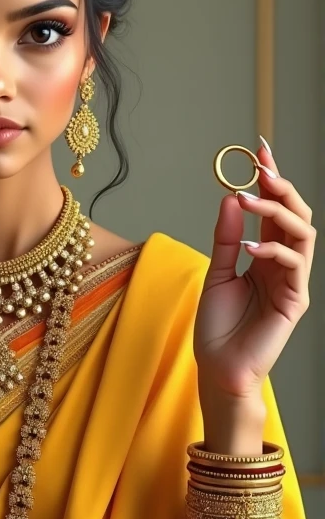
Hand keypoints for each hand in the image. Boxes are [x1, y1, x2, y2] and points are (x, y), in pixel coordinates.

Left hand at [193, 141, 315, 402]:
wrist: (218, 368)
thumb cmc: (217, 326)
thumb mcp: (216, 272)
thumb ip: (225, 237)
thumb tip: (230, 196)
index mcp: (266, 254)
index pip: (275, 210)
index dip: (272, 180)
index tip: (260, 150)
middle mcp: (283, 264)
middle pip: (296, 214)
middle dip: (281, 187)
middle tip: (261, 167)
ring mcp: (293, 281)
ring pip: (302, 233)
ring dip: (276, 211)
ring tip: (247, 200)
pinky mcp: (295, 300)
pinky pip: (294, 265)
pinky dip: (273, 249)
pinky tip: (248, 245)